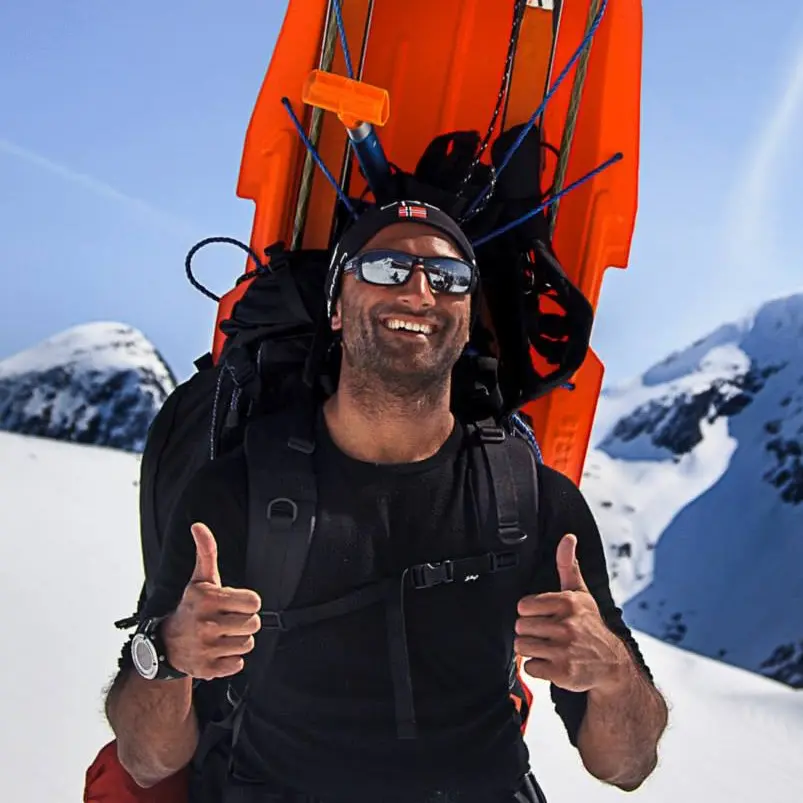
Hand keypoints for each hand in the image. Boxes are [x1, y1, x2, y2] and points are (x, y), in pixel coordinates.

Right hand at [161, 522, 261, 680]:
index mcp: (208, 598)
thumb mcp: (201, 578)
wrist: (167, 644)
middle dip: (244, 621)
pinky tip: (217, 651)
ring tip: (222, 635)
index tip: (234, 603)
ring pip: (247, 644)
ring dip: (238, 640)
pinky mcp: (206, 669)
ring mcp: (205, 648)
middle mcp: (205, 624)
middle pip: (254, 624)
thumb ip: (206, 551)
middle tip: (228, 620)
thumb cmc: (192, 606)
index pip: (254, 602)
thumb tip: (198, 526)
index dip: (247, 603)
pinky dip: (231, 660)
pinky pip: (238, 664)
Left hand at [514, 533, 627, 692]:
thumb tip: (568, 537)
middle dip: (530, 632)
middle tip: (547, 635)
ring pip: (522, 646)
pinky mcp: (562, 672)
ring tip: (548, 648)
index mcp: (568, 603)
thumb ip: (568, 565)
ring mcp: (564, 650)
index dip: (530, 612)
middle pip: (520, 627)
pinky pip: (529, 668)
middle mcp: (567, 625)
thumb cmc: (591, 626)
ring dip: (531, 650)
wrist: (612, 664)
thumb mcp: (581, 593)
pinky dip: (537, 668)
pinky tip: (552, 663)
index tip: (544, 617)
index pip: (523, 606)